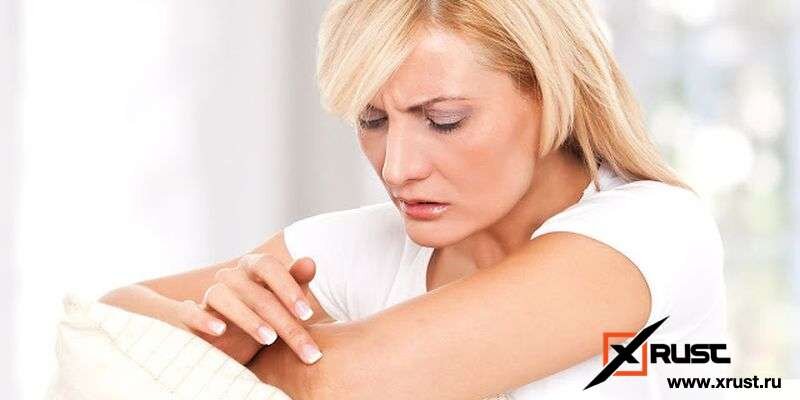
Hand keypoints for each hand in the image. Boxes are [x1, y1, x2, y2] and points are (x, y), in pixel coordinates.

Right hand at [176, 254, 322, 364]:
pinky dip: (203, 319)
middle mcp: (230, 277)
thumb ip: (297, 282)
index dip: (288, 288)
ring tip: (269, 339)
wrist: (230, 342)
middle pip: (256, 293)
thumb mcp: (285, 302)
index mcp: (253, 267)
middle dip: (284, 322)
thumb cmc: (265, 316)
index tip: (307, 315)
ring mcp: (209, 294)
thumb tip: (310, 262)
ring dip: (248, 319)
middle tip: (304, 347)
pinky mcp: (190, 315)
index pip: (268, 266)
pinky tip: (220, 331)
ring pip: (222, 297)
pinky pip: (189, 312)